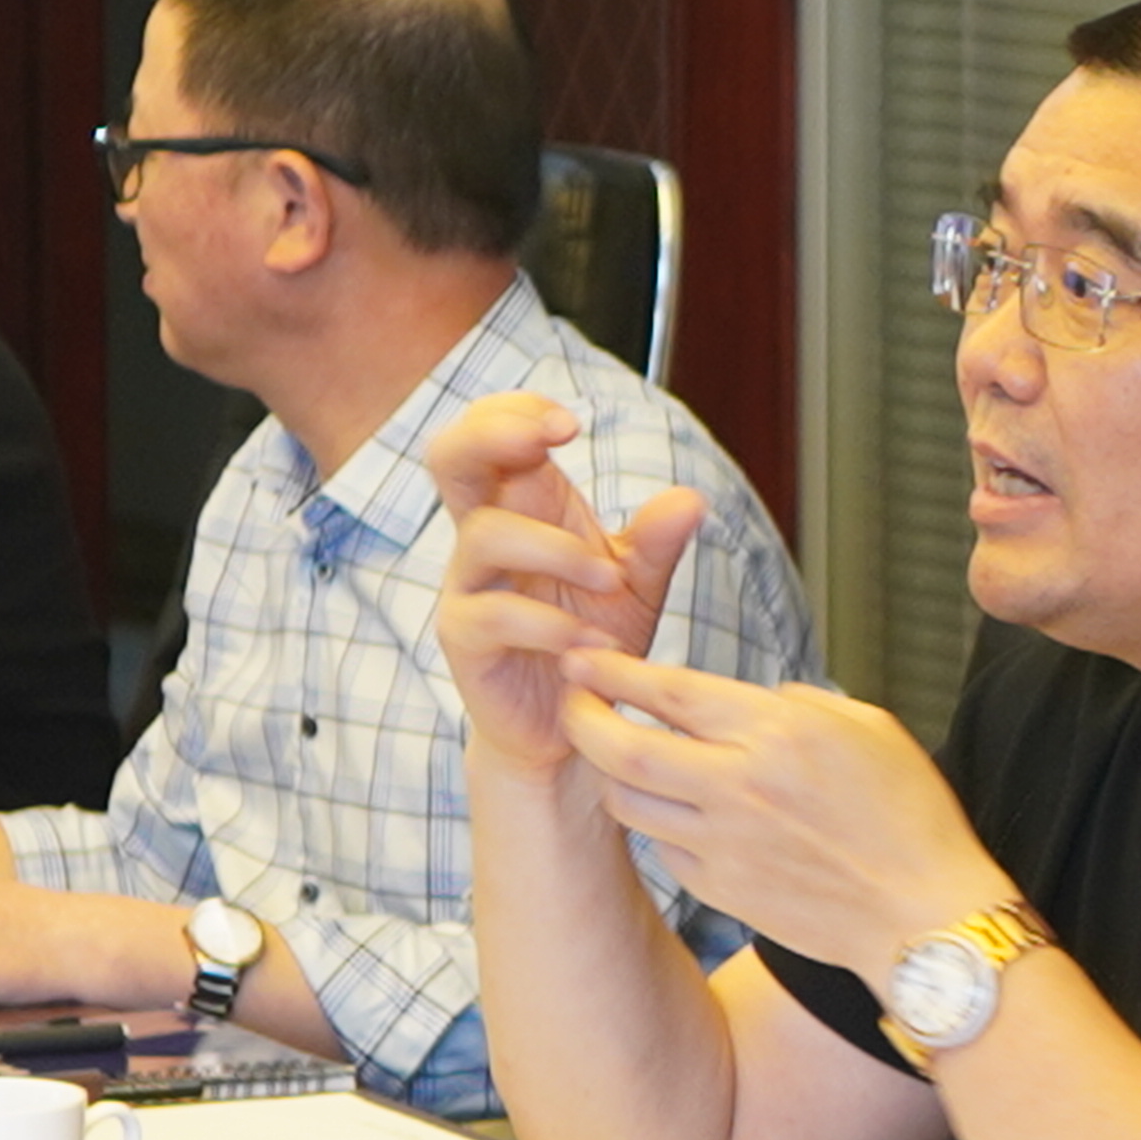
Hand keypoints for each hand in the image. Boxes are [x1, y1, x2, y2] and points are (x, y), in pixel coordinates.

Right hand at [425, 392, 700, 782]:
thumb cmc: (593, 642)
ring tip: (611, 580)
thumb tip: (691, 499)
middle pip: (449, 458)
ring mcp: (468, 588)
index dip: (518, 410)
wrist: (571, 728)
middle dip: (493, 431)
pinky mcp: (465, 641)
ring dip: (557, 550)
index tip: (570, 421)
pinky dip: (551, 624)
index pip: (492, 433)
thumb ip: (657, 542)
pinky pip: (494, 614)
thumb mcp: (637, 586)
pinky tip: (596, 641)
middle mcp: (484, 540)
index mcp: (521, 510)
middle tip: (553, 435)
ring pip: (484, 534)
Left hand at [554, 655, 1007, 977]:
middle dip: (582, 720)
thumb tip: (757, 698)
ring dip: (614, 777)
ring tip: (624, 761)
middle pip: (618, 749)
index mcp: (777, 732)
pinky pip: (662, 849)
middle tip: (574, 706)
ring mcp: (724, 845)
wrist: (925, 917)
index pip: (666, 690)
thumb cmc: (910, 819)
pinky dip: (659, 826)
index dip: (611, 671)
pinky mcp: (721, 891)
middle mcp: (739, 786)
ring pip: (626, 803)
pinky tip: (680, 815)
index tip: (584, 660)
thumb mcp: (870, 728)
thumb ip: (801, 703)